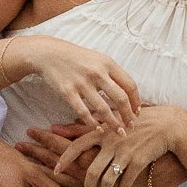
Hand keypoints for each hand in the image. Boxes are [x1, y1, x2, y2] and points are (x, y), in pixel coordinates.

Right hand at [14, 32, 142, 135]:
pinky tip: (98, 129)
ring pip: (103, 108)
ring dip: (113, 123)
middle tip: (131, 126)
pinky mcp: (68, 92)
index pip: (130, 85)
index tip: (137, 112)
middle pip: (120, 98)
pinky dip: (92, 123)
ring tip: (119, 132)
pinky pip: (83, 112)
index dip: (136, 101)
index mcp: (108, 63)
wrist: (50, 53)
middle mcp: (97, 72)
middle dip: (128, 115)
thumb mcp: (98, 59)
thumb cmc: (78, 58)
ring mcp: (82, 83)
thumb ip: (113, 74)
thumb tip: (129, 94)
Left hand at [52, 104, 186, 186]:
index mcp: (102, 130)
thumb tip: (57, 127)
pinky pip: (124, 182)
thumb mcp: (111, 117)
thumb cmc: (137, 120)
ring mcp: (125, 152)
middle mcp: (111, 141)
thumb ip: (85, 123)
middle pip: (91, 170)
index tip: (55, 171)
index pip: (76, 146)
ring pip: (107, 179)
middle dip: (87, 184)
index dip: (64, 160)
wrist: (168, 125)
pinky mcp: (138, 161)